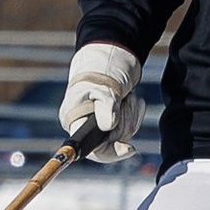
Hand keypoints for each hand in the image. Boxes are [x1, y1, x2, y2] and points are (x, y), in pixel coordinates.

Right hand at [60, 42, 142, 156]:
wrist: (110, 57)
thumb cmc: (103, 69)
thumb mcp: (106, 87)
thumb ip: (107, 107)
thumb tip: (107, 127)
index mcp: (74, 119)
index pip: (91, 150)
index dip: (110, 153)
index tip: (130, 148)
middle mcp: (84, 125)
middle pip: (112, 142)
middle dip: (124, 122)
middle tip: (124, 100)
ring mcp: (99, 124)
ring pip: (123, 135)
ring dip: (130, 114)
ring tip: (127, 96)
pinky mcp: (112, 122)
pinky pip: (129, 127)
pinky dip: (134, 113)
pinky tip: (133, 98)